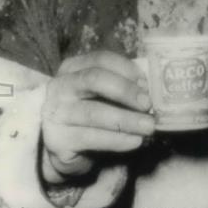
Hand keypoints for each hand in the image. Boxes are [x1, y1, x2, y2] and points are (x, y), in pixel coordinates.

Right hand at [40, 51, 154, 185]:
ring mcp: (56, 113)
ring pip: (94, 112)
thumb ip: (121, 86)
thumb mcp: (102, 94)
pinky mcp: (58, 140)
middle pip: (94, 79)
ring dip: (127, 120)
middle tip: (147, 104)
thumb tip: (151, 90)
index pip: (100, 59)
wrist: (63, 147)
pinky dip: (117, 139)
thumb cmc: (91, 112)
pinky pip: (91, 138)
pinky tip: (135, 141)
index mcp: (72, 68)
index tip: (146, 83)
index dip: (126, 68)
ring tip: (148, 127)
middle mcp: (60, 87)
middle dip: (125, 90)